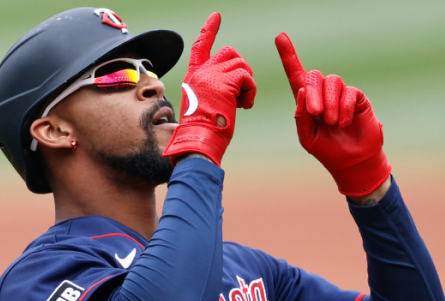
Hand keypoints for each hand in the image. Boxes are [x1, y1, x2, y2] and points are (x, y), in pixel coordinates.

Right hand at [162, 13, 256, 165]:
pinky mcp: (225, 82)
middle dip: (242, 70)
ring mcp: (212, 75)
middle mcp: (201, 72)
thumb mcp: (203, 105)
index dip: (209, 30)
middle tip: (241, 94)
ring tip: (241, 104)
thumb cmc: (202, 132)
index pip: (200, 46)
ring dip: (247, 84)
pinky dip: (251, 91)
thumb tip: (232, 86)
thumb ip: (213, 89)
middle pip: (230, 53)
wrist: (198, 141)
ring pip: (242, 65)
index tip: (216, 16)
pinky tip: (244, 106)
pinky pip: (247, 77)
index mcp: (193, 77)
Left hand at [275, 32, 390, 195]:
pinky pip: (349, 92)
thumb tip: (301, 92)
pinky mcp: (357, 98)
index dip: (288, 55)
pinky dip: (344, 108)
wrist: (352, 163)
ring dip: (330, 103)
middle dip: (312, 93)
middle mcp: (323, 94)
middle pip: (314, 76)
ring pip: (332, 81)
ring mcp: (341, 94)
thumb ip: (300, 116)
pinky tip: (344, 123)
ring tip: (332, 123)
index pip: (296, 75)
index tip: (280, 37)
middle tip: (316, 114)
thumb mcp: (307, 137)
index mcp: (307, 102)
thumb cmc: (327, 151)